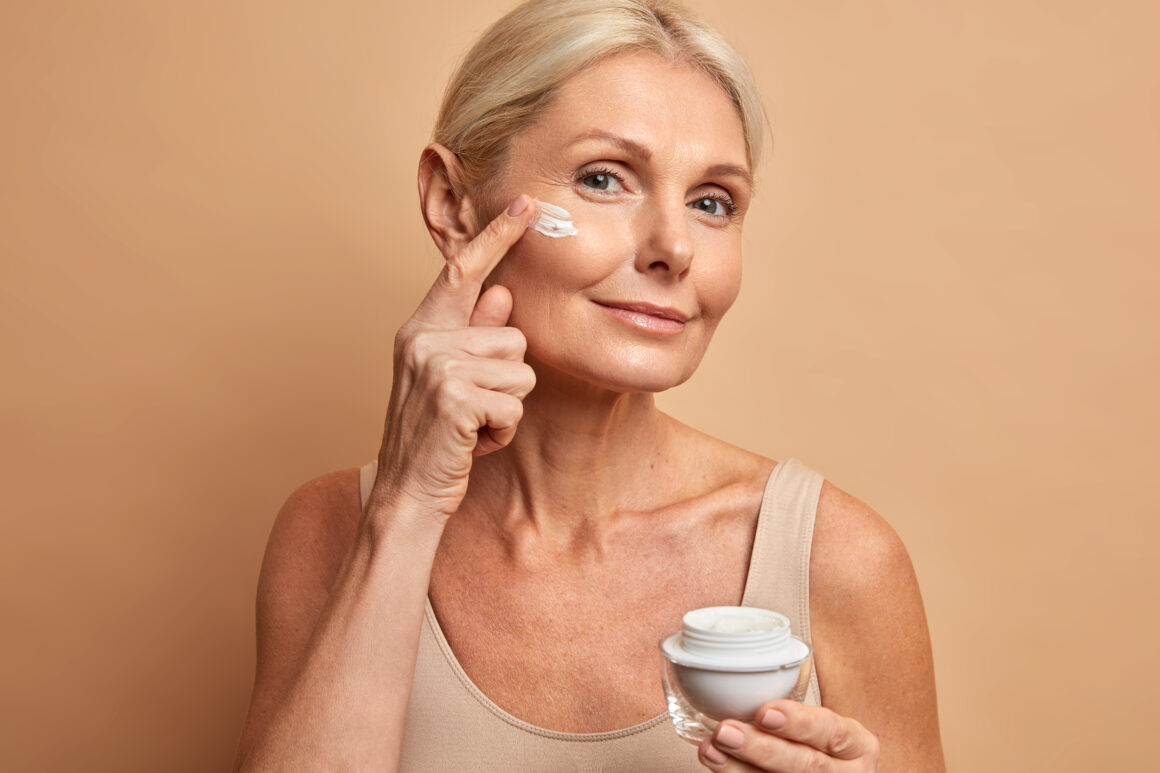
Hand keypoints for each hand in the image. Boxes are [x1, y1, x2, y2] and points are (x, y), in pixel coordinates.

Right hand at [368, 195, 537, 519]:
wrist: (407, 493)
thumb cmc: (434, 437)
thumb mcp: (450, 379)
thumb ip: (472, 335)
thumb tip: (503, 293)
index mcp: (421, 329)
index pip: (463, 271)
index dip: (497, 236)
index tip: (528, 205)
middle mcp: (423, 340)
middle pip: (513, 337)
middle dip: (507, 381)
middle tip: (472, 410)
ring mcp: (436, 368)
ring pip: (520, 372)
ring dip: (506, 409)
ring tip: (472, 426)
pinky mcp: (454, 399)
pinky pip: (514, 406)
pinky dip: (502, 432)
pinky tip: (472, 443)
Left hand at [698, 700, 879, 771]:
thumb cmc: (821, 745)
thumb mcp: (823, 727)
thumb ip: (792, 712)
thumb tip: (736, 679)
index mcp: (857, 746)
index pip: (831, 731)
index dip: (798, 722)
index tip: (764, 712)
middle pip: (805, 764)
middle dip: (761, 749)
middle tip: (726, 731)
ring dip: (740, 768)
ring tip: (711, 750)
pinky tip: (718, 766)